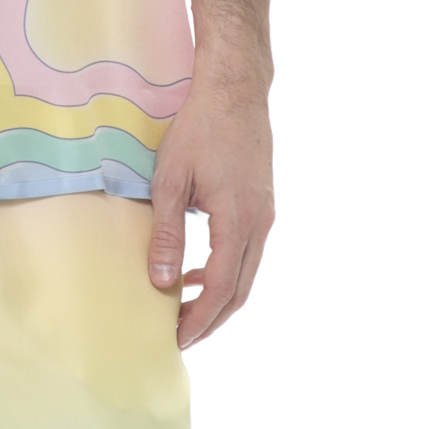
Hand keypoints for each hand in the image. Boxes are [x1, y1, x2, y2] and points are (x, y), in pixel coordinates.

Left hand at [146, 78, 273, 349]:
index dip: (199, 319)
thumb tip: (162, 280)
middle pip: (239, 292)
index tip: (176, 339)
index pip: (221, 289)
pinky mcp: (262, 205)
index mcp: (238, 221)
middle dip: (210, 320)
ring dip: (218, 298)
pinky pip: (246, 253)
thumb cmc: (201, 127)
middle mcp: (259, 224)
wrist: (236, 89)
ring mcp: (265, 215)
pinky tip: (197, 271)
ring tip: (185, 311)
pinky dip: (225, 272)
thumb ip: (166, 233)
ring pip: (246, 274)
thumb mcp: (170, 180)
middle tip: (180, 337)